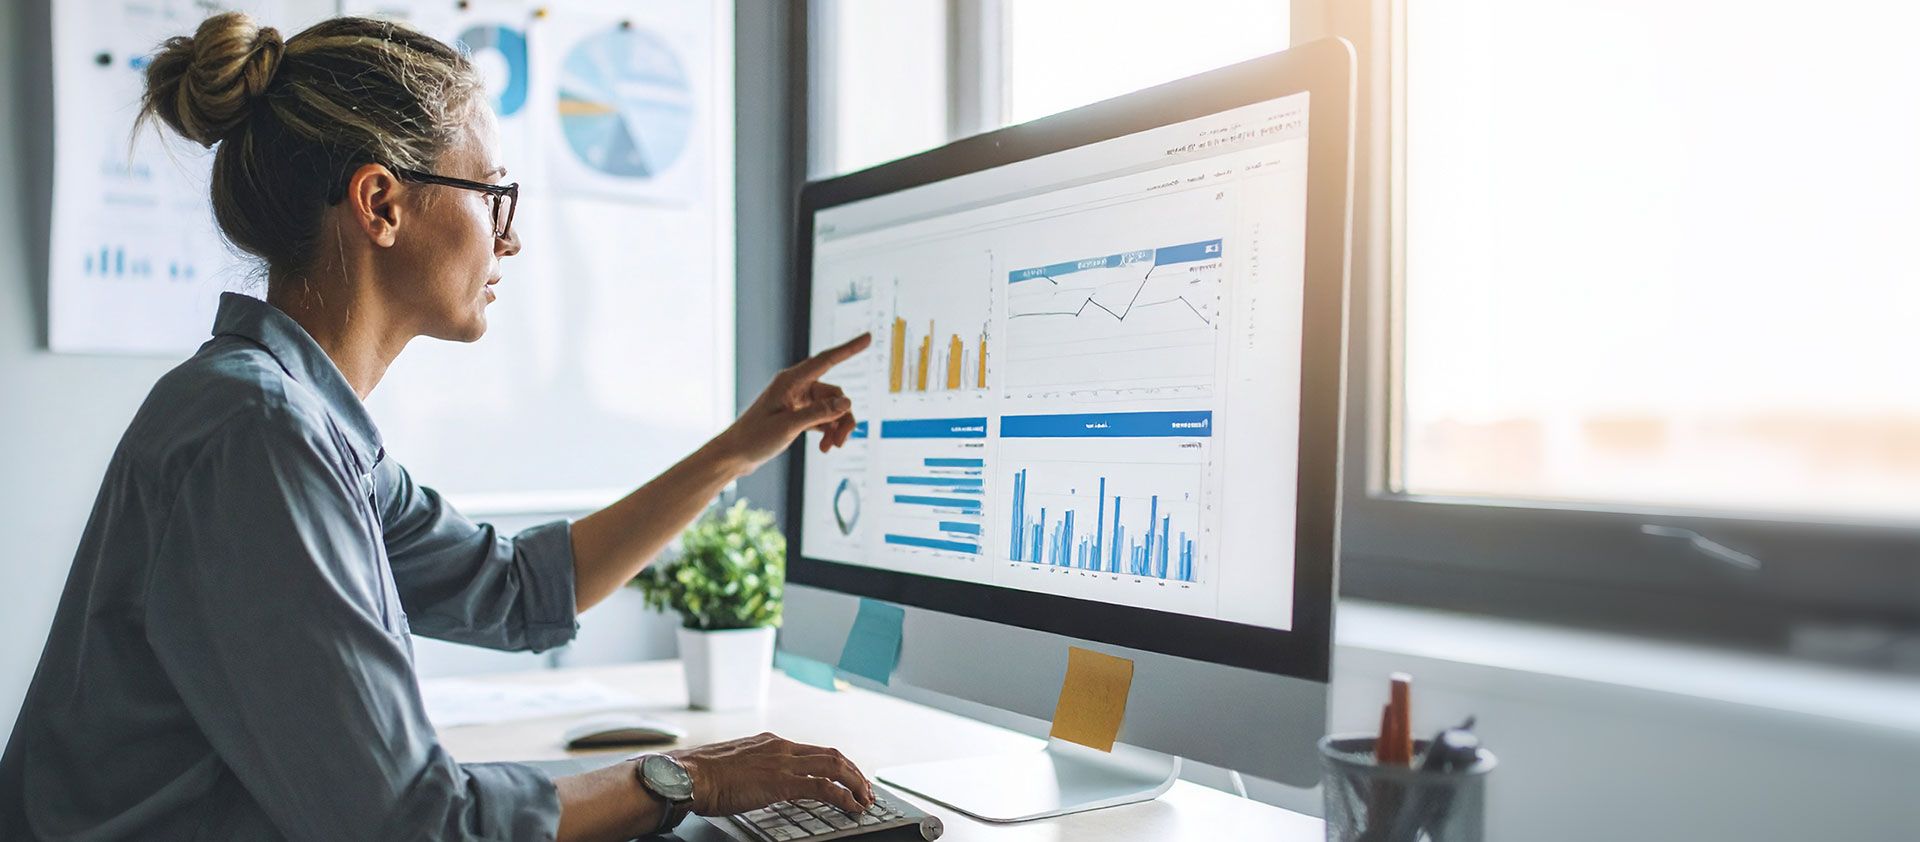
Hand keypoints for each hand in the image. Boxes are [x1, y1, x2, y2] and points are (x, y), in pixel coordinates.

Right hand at [668, 732, 874, 815]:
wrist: (688, 775)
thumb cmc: (702, 775)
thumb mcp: (736, 765)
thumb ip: (755, 768)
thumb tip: (761, 781)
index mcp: (771, 743)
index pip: (815, 750)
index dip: (838, 764)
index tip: (849, 777)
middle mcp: (782, 747)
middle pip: (832, 755)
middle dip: (854, 773)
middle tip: (866, 790)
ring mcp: (783, 763)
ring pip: (834, 767)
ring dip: (855, 784)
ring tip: (865, 799)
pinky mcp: (781, 782)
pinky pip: (823, 788)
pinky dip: (843, 796)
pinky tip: (852, 807)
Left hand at [714, 333, 871, 470]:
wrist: (735, 455)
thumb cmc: (755, 437)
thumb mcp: (789, 426)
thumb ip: (819, 413)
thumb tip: (847, 401)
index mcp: (791, 380)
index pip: (827, 360)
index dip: (850, 349)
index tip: (869, 338)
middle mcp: (796, 386)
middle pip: (835, 394)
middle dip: (843, 417)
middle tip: (841, 442)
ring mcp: (798, 401)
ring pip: (832, 407)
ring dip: (836, 427)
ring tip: (831, 447)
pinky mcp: (798, 415)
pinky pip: (824, 417)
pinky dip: (828, 431)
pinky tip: (824, 447)